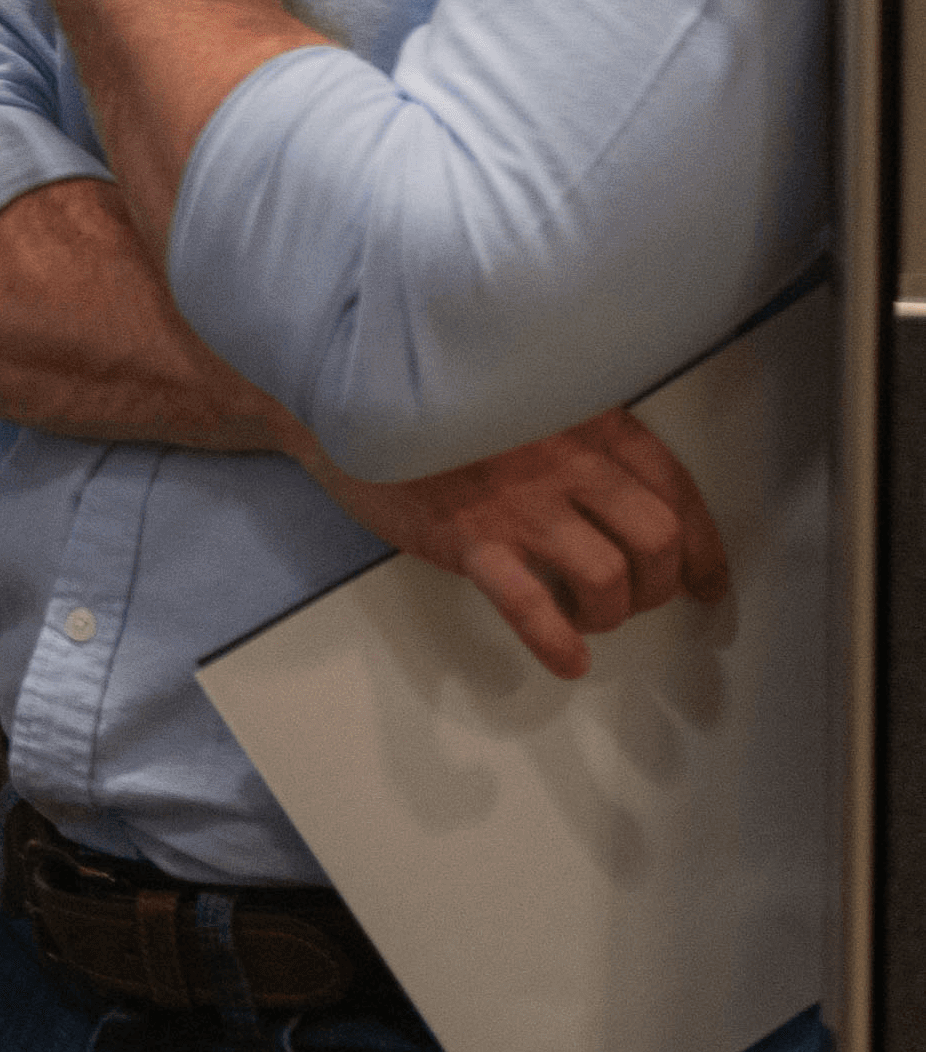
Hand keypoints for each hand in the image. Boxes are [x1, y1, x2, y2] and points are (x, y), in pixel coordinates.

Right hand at [301, 407, 728, 680]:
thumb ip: (577, 431)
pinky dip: (558, 643)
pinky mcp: (467, 537)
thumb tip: (628, 491)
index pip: (675, 489)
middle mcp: (564, 458)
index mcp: (586, 419)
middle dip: (662, 584)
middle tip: (639, 600)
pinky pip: (531, 605)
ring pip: (608, 577)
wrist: (344, 392)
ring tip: (586, 618)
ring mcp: (516, 501)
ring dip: (611, 614)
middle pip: (656, 538)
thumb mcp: (524, 396)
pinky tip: (565, 658)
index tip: (707, 582)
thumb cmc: (438, 401)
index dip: (704, 548)